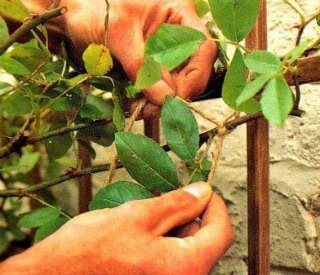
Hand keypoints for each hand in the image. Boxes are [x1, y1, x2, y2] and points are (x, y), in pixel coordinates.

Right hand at [0, 182, 233, 274]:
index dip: (214, 205)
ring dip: (171, 225)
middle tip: (162, 200)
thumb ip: (177, 204)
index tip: (202, 189)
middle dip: (188, 214)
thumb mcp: (138, 217)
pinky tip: (137, 232)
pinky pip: (168, 256)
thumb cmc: (90, 250)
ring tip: (142, 217)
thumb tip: (203, 191)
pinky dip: (160, 238)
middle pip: (203, 240)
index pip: (220, 232)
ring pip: (184, 246)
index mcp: (186, 268)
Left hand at [61, 0, 216, 104]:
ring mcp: (162, 52)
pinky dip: (148, 99)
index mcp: (177, 14)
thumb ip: (143, 66)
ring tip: (139, 109)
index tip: (174, 98)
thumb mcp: (118, 34)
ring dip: (159, 100)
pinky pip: (156, 87)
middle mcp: (175, 34)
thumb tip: (166, 98)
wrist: (69, 14)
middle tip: (151, 110)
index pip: (202, 48)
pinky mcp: (149, 66)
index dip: (195, 76)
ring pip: (173, 83)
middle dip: (173, 94)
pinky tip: (135, 104)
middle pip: (190, 70)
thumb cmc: (94, 9)